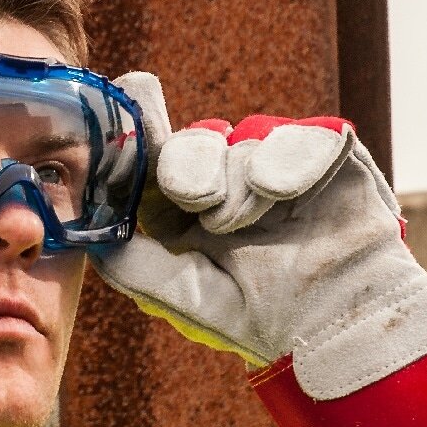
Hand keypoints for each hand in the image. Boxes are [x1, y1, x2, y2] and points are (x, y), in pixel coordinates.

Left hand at [91, 74, 426, 399]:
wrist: (334, 332)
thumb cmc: (256, 318)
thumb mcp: (181, 295)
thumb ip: (133, 264)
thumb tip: (92, 236)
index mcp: (184, 205)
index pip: (155, 154)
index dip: (140, 127)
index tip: (129, 94)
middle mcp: (226, 177)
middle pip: (194, 139)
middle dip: (190, 167)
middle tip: (201, 204)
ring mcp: (275, 162)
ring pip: (245, 137)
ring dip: (240, 181)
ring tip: (250, 222)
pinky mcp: (328, 154)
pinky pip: (303, 135)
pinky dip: (287, 161)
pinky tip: (284, 194)